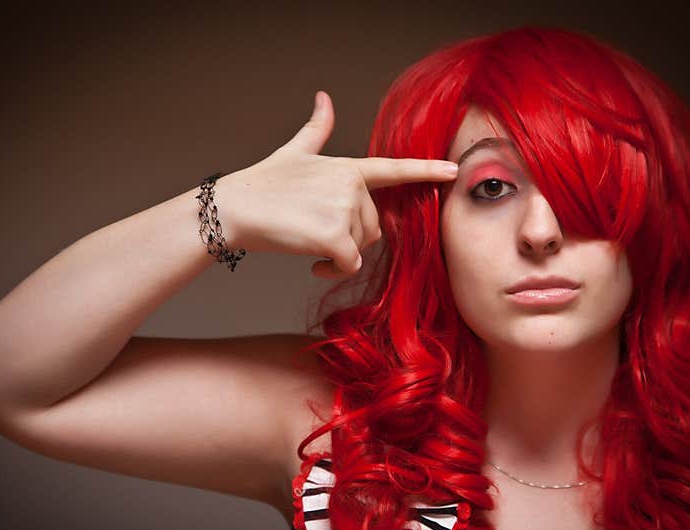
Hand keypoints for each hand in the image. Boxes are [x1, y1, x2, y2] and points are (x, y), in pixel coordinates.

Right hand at [217, 90, 458, 278]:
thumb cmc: (262, 184)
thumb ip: (317, 130)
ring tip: (309, 244)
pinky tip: (313, 265)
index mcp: (347, 168)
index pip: (393, 169)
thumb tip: (324, 98)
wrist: (235, 207)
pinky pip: (349, 265)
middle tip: (316, 234)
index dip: (426, 170)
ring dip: (338, 254)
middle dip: (349, 237)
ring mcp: (344, 209)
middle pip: (373, 227)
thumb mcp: (294, 152)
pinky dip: (333, 271)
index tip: (454, 170)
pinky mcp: (335, 236)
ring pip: (360, 248)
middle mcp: (351, 186)